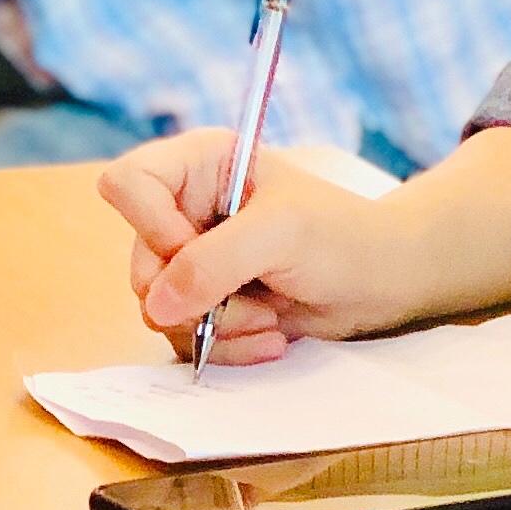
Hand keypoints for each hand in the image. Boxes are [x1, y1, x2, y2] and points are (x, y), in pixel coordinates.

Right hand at [102, 131, 412, 361]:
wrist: (382, 281)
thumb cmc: (344, 237)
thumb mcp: (282, 235)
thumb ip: (213, 263)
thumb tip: (157, 304)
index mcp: (200, 164)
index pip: (128, 184)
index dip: (152, 226)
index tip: (196, 248)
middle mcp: (186, 208)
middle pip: (141, 263)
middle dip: (199, 295)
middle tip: (256, 298)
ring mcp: (192, 259)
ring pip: (160, 309)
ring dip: (221, 325)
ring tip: (272, 317)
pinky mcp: (205, 302)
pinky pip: (184, 337)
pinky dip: (228, 346)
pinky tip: (272, 335)